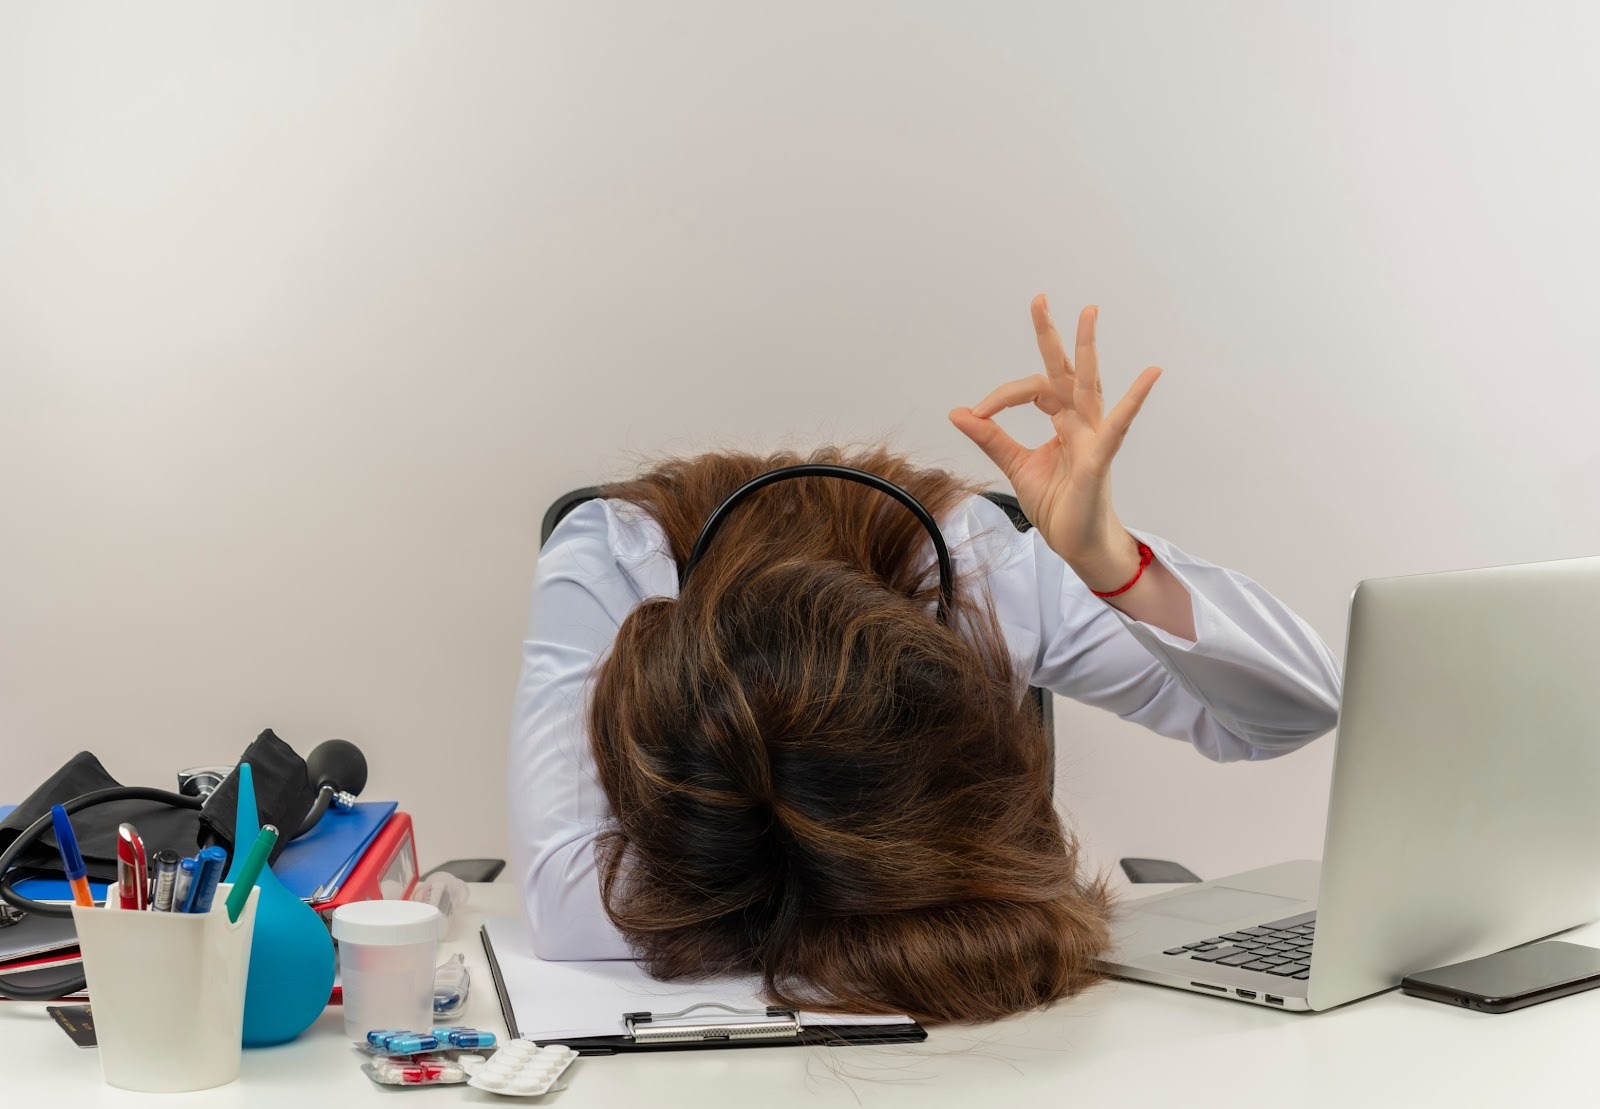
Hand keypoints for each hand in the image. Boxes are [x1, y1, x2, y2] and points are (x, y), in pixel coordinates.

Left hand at [948, 295, 1161, 588]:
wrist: (1076, 544)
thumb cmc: (1058, 505)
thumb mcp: (1016, 466)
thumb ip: (992, 438)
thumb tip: (958, 412)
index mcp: (1060, 421)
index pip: (1030, 391)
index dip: (1000, 398)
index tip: (975, 413)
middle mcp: (1079, 422)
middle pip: (1064, 370)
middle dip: (1051, 335)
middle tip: (1038, 298)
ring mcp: (1093, 438)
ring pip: (1088, 385)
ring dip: (1087, 349)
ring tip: (1088, 312)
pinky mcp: (1100, 460)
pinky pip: (1117, 426)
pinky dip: (1133, 400)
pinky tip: (1150, 374)